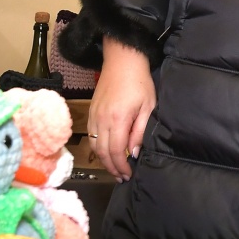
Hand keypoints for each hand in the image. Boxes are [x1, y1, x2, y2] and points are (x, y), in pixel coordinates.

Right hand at [88, 38, 154, 180]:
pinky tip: (106, 152)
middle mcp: (102, 120)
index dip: (121, 166)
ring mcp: (94, 116)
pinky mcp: (91, 112)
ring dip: (103, 160)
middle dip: (112, 168)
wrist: (122, 61)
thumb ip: (140, 131)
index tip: (128, 174)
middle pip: (102, 152)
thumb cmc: (139, 82)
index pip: (115, 151)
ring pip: (93, 146)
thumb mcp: (148, 107)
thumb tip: (133, 153)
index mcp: (118, 119)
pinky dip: (97, 148)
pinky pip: (90, 136)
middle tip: (121, 177)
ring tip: (114, 169)